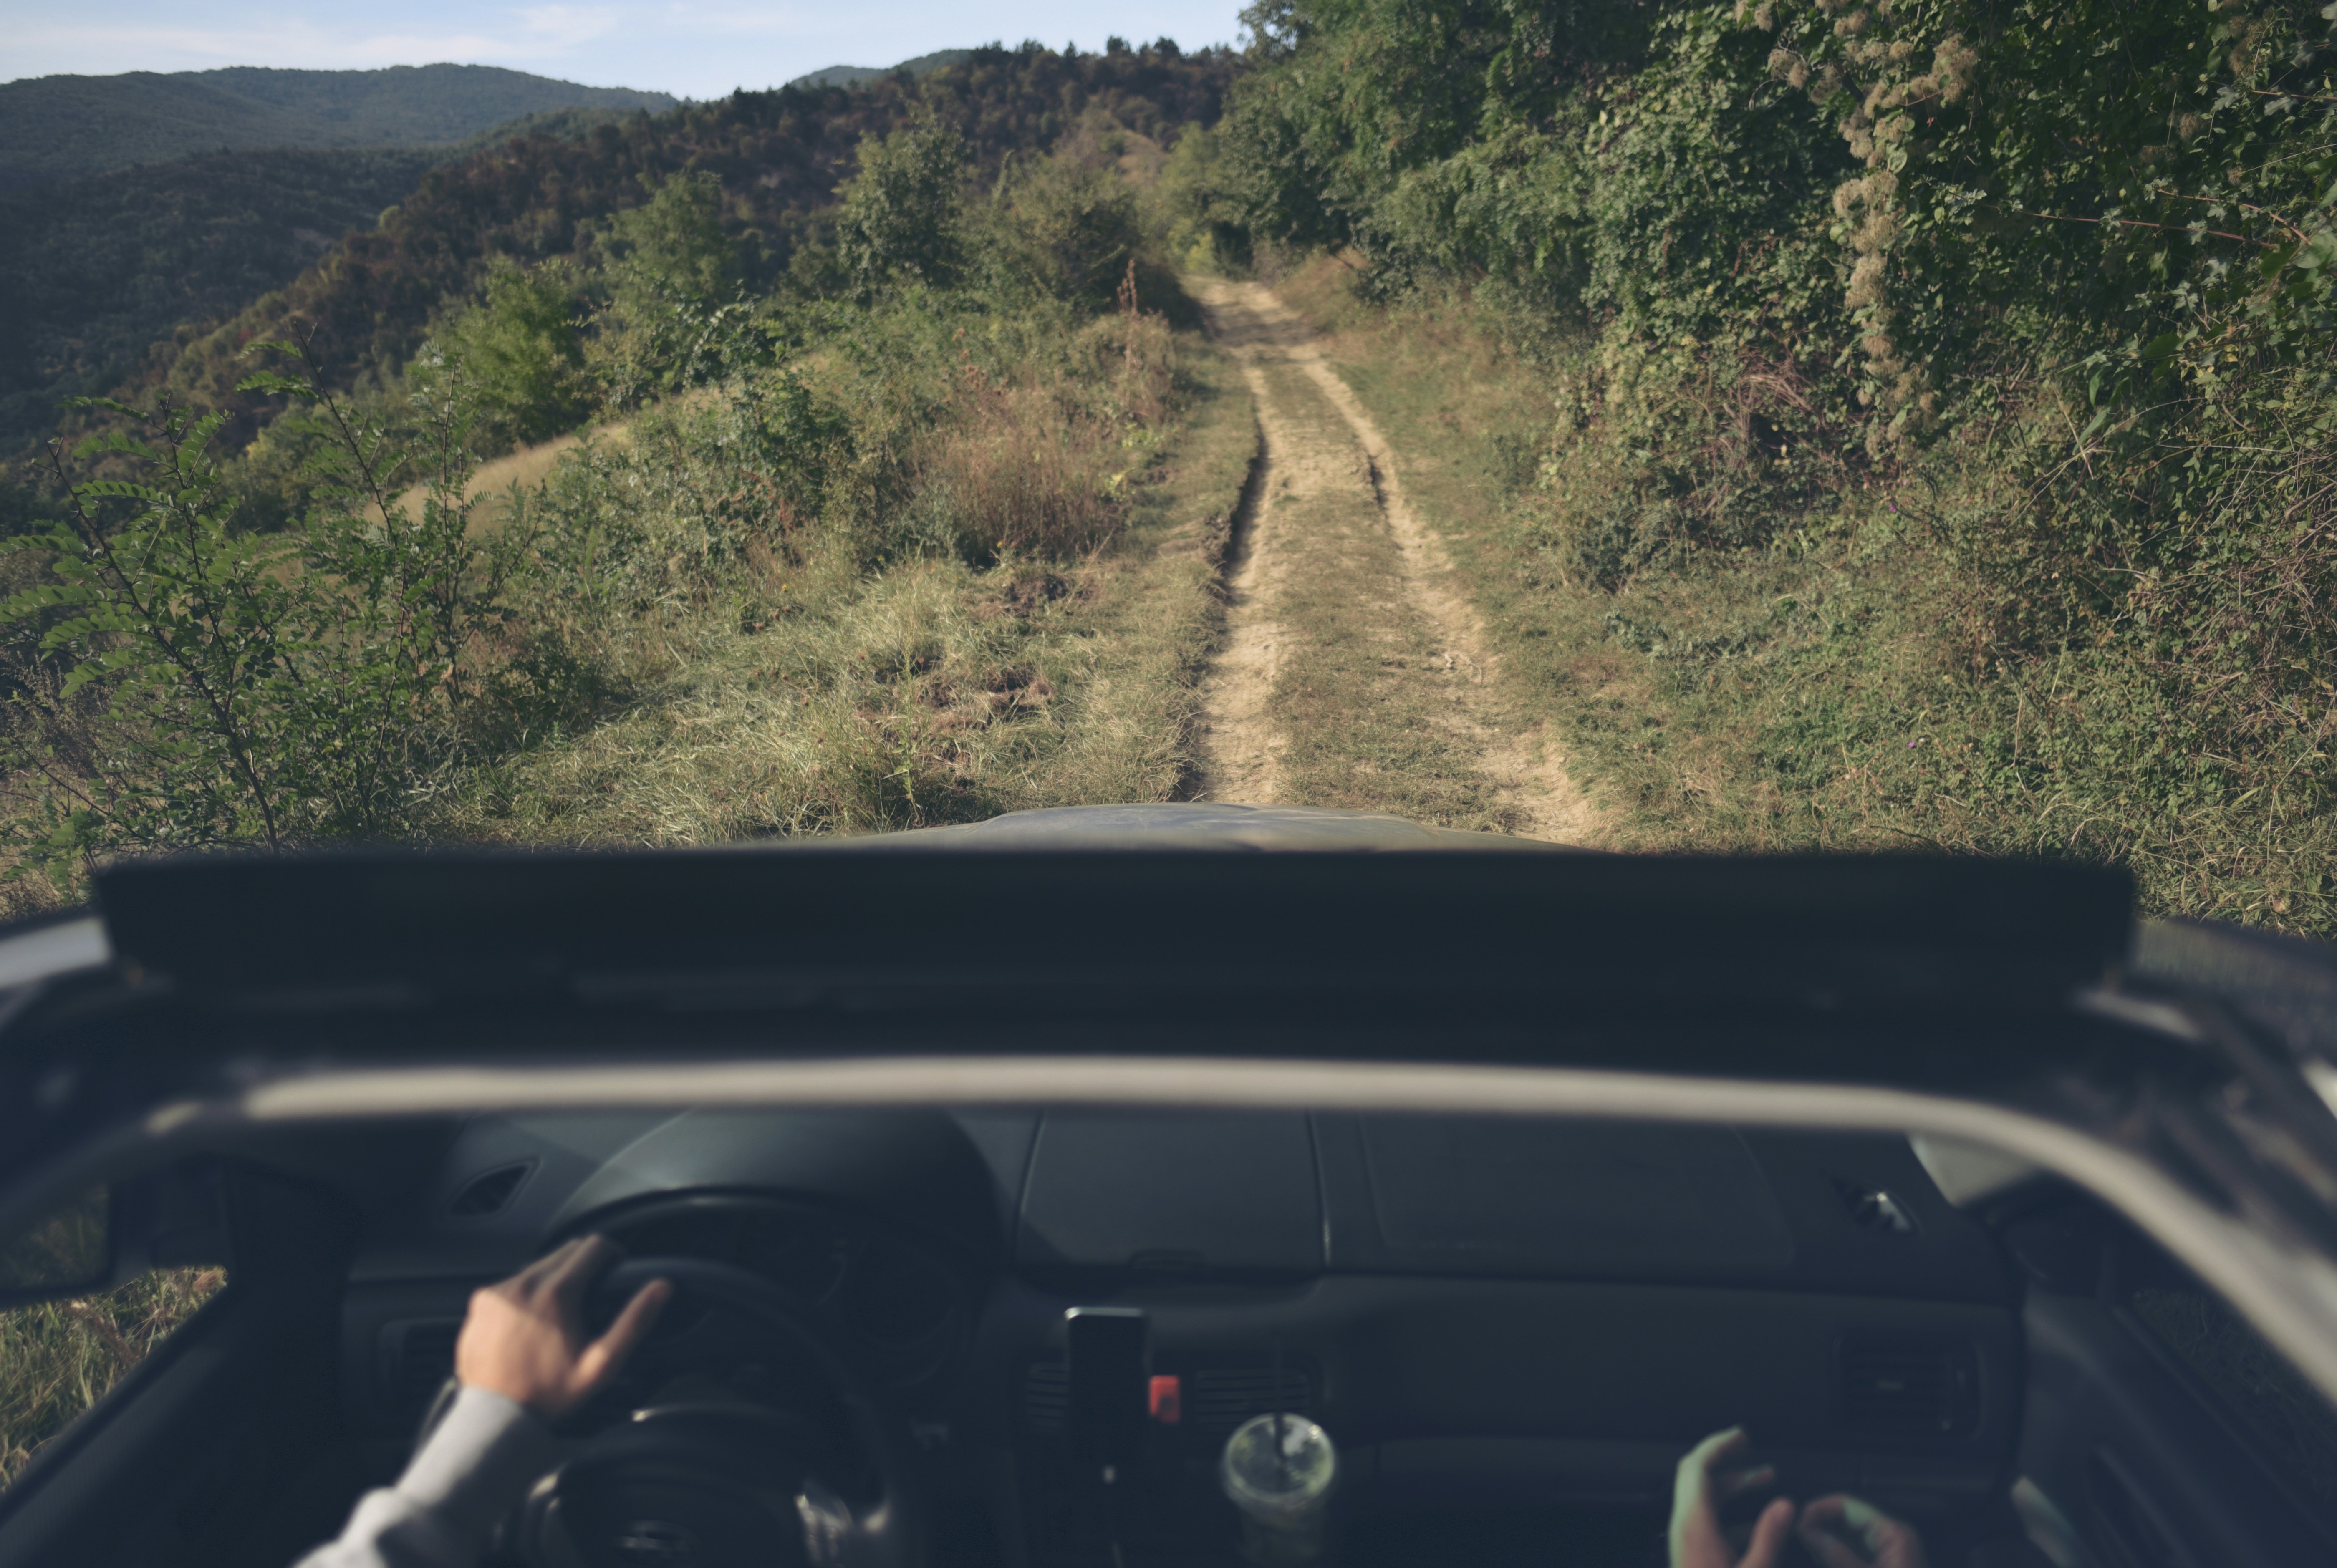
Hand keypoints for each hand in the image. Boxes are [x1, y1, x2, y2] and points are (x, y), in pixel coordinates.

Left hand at [455, 1235, 670, 1418]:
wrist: (494, 1415)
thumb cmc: (549, 1393)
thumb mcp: (600, 1365)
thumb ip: (633, 1322)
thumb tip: (661, 1287)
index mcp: (556, 1294)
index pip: (592, 1246)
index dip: (611, 1254)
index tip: (613, 1270)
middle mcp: (523, 1284)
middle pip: (565, 1251)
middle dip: (582, 1267)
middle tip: (587, 1298)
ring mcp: (498, 1292)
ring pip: (538, 1265)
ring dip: (553, 1278)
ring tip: (557, 1314)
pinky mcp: (480, 1302)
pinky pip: (512, 1282)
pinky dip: (525, 1293)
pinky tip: (529, 1321)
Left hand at [1670, 1427, 1794, 1567]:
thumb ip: (1769, 1537)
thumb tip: (1785, 1505)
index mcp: (1695, 1524)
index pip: (1697, 1465)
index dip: (1718, 1444)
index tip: (1740, 1435)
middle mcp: (1685, 1525)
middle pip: (1697, 1474)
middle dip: (1724, 1455)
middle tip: (1747, 1445)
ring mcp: (1685, 1537)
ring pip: (1703, 1495)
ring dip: (1733, 1482)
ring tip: (1765, 1477)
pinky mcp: (1691, 1550)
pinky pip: (1707, 1517)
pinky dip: (1730, 1509)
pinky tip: (1756, 1520)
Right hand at [1798, 1495, 1928, 1567]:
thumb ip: (1836, 1554)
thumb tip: (1808, 1530)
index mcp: (1892, 1533)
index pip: (1848, 1505)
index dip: (1819, 1509)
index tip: (1797, 1523)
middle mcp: (1891, 1537)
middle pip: (1847, 1518)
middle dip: (1821, 1525)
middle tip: (1798, 1538)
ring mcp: (1888, 1553)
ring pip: (1848, 1536)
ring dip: (1826, 1540)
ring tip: (1807, 1547)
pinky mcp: (1884, 1566)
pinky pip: (1855, 1552)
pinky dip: (1838, 1554)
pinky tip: (1822, 1558)